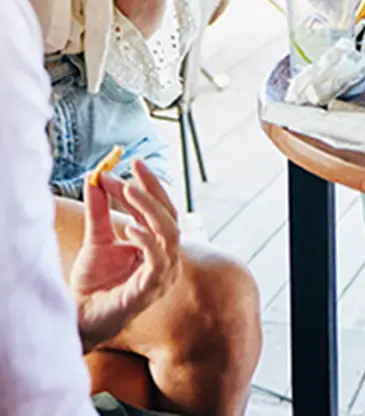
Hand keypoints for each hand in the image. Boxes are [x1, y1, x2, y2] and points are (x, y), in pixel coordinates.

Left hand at [72, 160, 180, 351]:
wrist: (78, 319)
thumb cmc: (92, 283)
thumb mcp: (96, 239)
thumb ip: (100, 210)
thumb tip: (96, 176)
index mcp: (158, 245)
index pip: (160, 207)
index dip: (147, 184)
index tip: (131, 162)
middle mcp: (167, 257)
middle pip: (170, 215)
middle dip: (153, 188)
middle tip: (135, 167)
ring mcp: (163, 274)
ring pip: (169, 232)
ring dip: (149, 208)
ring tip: (128, 189)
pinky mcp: (151, 289)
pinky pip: (157, 259)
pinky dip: (146, 240)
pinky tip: (129, 227)